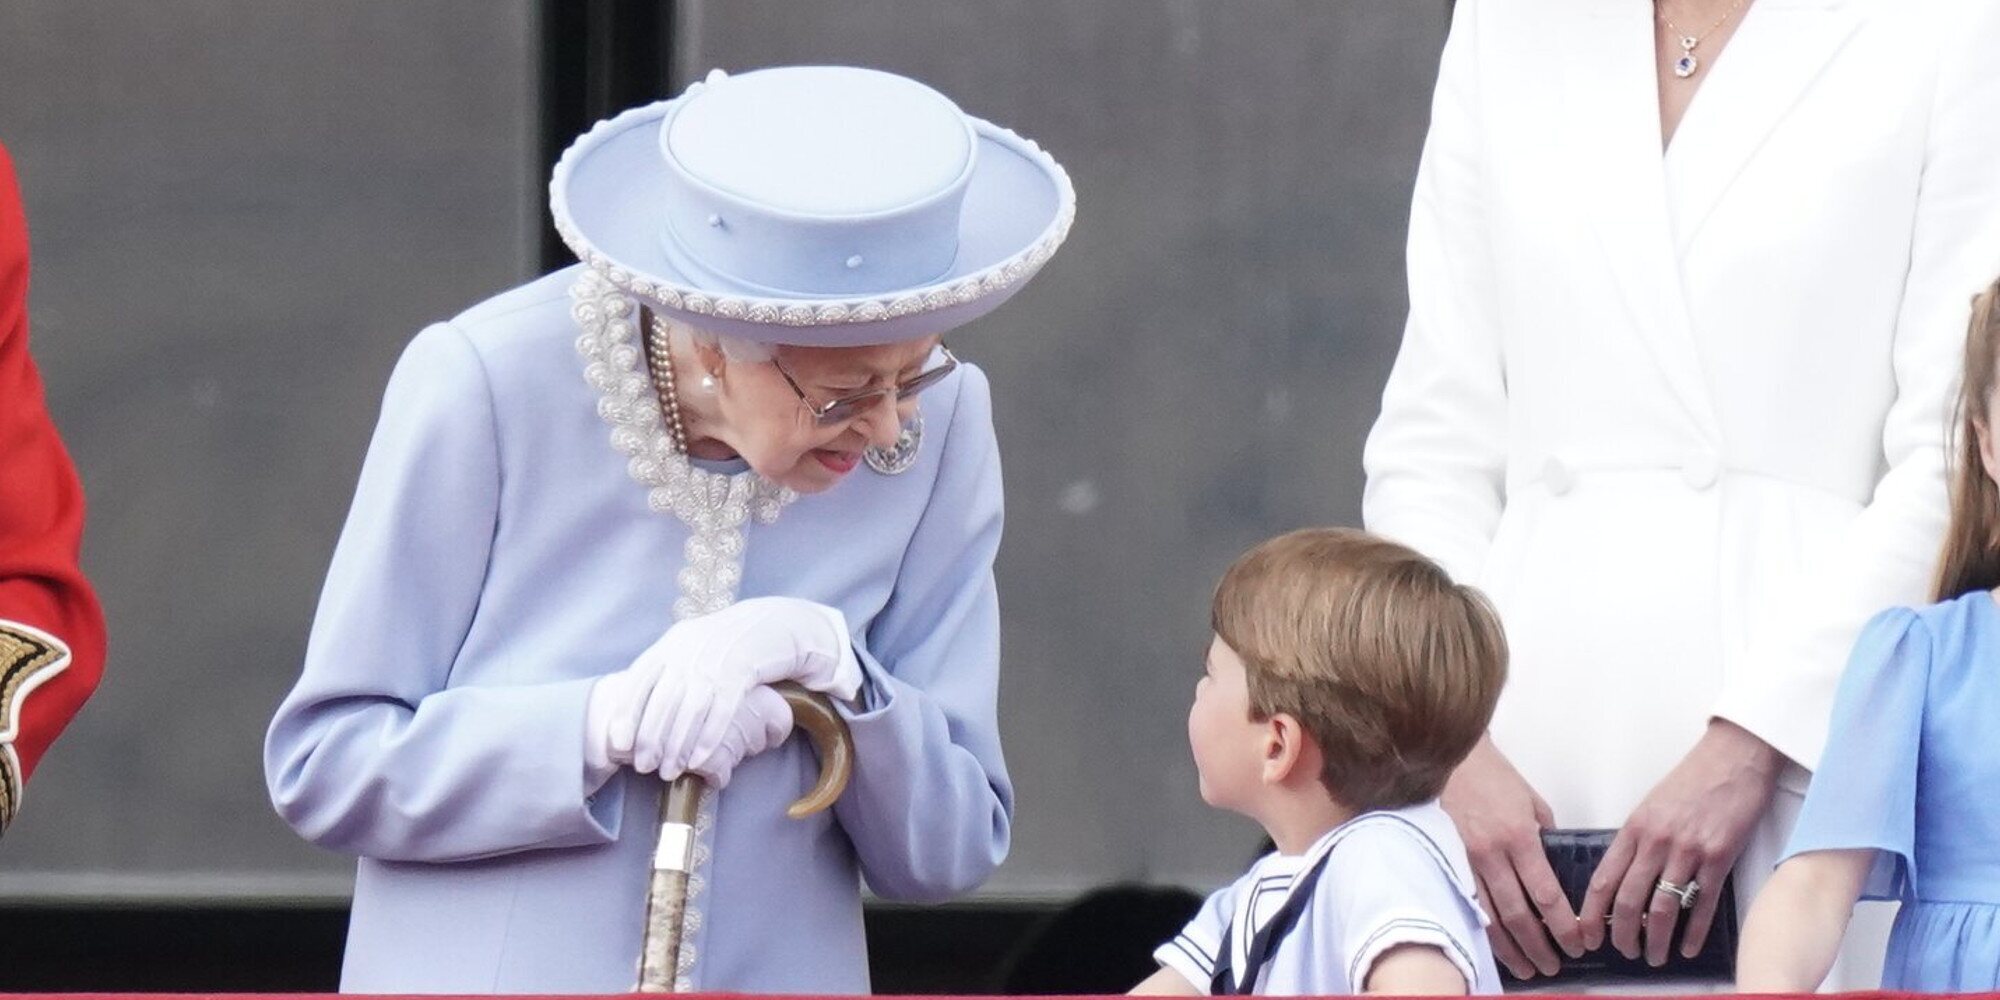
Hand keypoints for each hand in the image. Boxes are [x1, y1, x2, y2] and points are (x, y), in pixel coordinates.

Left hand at [604, 597, 858, 777]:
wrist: (775, 623)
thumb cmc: (729, 643)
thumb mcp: (692, 647)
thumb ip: (667, 670)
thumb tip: (636, 709)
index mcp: (673, 643)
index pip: (638, 680)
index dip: (626, 713)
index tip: (618, 743)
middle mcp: (690, 649)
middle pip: (662, 700)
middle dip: (650, 738)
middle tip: (644, 766)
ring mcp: (717, 659)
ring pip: (689, 709)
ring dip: (677, 745)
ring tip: (670, 770)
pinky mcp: (744, 670)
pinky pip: (721, 709)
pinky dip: (708, 737)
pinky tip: (700, 759)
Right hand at [1441, 736, 1583, 978]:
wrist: (1452, 758)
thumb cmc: (1495, 777)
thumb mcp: (1533, 803)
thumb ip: (1545, 838)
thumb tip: (1554, 868)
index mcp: (1519, 837)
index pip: (1545, 894)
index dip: (1563, 924)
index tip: (1577, 942)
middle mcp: (1491, 854)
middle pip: (1518, 914)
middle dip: (1539, 946)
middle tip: (1554, 965)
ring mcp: (1465, 860)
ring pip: (1488, 917)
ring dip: (1510, 948)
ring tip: (1526, 967)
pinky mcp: (1447, 862)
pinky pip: (1467, 904)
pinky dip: (1482, 929)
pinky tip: (1494, 946)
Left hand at [1577, 718, 1778, 966]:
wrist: (1734, 758)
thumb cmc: (1692, 781)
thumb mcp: (1651, 806)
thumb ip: (1637, 841)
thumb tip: (1624, 879)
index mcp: (1634, 828)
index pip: (1603, 879)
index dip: (1591, 913)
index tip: (1586, 934)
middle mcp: (1656, 841)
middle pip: (1629, 900)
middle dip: (1622, 934)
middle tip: (1624, 952)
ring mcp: (1688, 851)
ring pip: (1663, 908)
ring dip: (1657, 939)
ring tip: (1654, 956)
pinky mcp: (1720, 857)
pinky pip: (1702, 904)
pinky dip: (1693, 932)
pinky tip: (1687, 947)